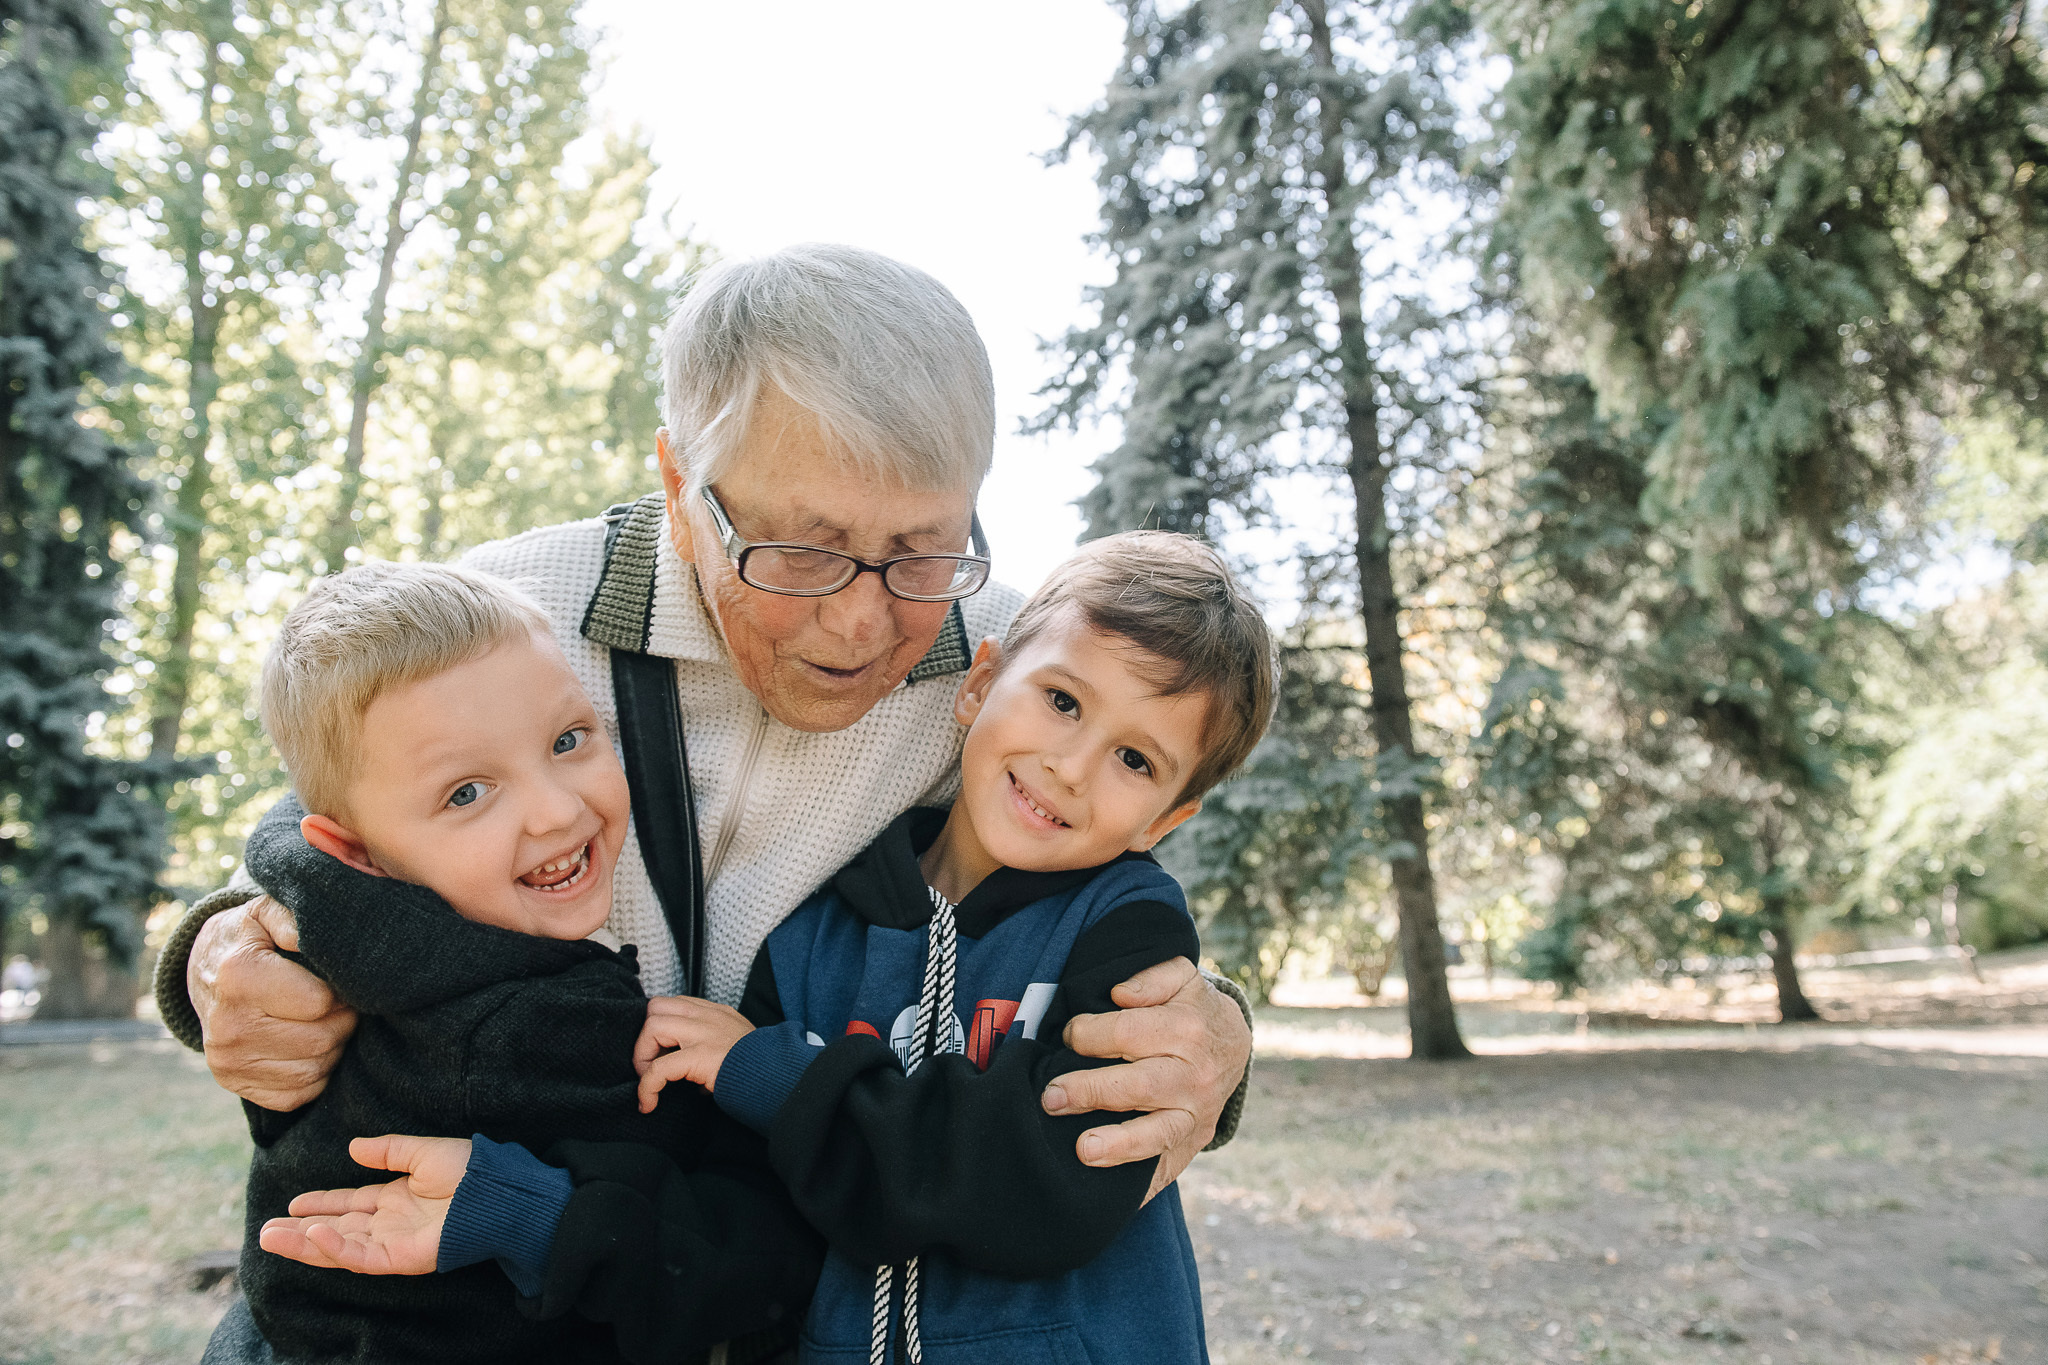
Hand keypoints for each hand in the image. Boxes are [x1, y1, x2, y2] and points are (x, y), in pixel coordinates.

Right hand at [191, 895, 357, 1110]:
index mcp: (239, 977)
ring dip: (333, 1048)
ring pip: (313, 1070)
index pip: (321, 1002)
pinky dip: (315, 1074)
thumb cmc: (249, 938)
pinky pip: (297, 1094)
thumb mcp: (265, 912)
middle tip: (342, 1004)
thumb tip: (311, 939)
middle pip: (321, 1040)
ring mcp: (228, 1060)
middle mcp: (228, 1025)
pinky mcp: (234, 1082)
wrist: (205, 972)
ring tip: (326, 1022)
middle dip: (343, 1021)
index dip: (342, 992)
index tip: (339, 981)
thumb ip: (292, 918)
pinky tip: (309, 1046)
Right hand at [256, 1135, 471, 1274]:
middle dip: (300, 1231)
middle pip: (336, 1230)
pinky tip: (313, 1236)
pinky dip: (335, 1248)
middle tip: (265, 1231)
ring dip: (304, 1243)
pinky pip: (360, 1257)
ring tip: (271, 1237)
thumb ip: (389, 1150)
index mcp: (395, 1200)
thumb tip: (353, 1146)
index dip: (320, 1204)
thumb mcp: (423, 1153)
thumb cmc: (471, 1171)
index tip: (292, 1203)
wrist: (498, 1191)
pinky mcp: (400, 1258)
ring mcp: (393, 1243)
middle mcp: (390, 1224)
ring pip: (339, 1247)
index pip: (349, 1205)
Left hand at [634, 996, 754, 1109]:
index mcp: (716, 1013)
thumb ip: (713, 1045)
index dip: (659, 1026)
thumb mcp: (737, 1044)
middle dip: (645, 1037)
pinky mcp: (700, 1057)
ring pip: (652, 1027)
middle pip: (655, 1008)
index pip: (674, 1003)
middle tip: (650, 1065)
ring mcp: (703, 1034)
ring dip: (642, 1056)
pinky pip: (658, 1069)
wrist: (779, 1078)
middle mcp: (707, 1017)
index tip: (660, 1052)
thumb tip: (691, 1075)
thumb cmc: (760, 1068)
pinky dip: (647, 1087)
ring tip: (649, 1081)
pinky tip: (649, 1104)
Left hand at [1043, 957, 1250, 1200]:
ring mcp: (1195, 1115)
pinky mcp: (1192, 1143)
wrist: (1234, 1045)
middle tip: (1051, 1098)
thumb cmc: (1191, 1008)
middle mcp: (1194, 1076)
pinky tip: (1113, 1196)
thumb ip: (1151, 977)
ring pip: (1156, 1134)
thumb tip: (1120, 994)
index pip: (1126, 1033)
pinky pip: (1166, 1168)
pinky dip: (1140, 1185)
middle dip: (1089, 1091)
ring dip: (1117, 1144)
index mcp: (1188, 1029)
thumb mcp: (1181, 978)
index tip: (1069, 1035)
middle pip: (1136, 1086)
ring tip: (1083, 1150)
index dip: (1088, 1034)